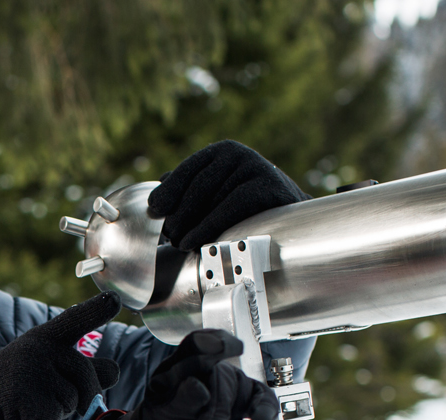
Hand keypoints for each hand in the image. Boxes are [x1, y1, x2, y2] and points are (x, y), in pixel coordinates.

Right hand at [0, 291, 121, 419]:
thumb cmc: (23, 380)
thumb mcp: (52, 367)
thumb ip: (85, 369)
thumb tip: (115, 370)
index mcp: (49, 336)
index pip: (75, 321)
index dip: (96, 310)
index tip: (115, 300)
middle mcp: (40, 348)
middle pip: (87, 379)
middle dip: (80, 397)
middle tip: (51, 395)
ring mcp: (31, 371)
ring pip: (72, 402)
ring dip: (58, 411)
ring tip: (32, 400)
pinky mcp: (24, 397)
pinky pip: (54, 417)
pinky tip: (22, 411)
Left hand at [82, 330, 278, 419]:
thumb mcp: (162, 416)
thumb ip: (180, 401)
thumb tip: (199, 387)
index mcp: (178, 365)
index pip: (196, 346)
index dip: (210, 345)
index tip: (218, 349)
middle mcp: (207, 368)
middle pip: (222, 375)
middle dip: (215, 411)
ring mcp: (229, 382)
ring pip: (243, 390)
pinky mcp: (247, 399)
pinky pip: (263, 398)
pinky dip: (264, 409)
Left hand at [148, 141, 308, 253]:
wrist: (291, 217)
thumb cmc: (246, 207)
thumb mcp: (217, 192)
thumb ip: (189, 189)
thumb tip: (155, 199)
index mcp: (222, 151)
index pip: (188, 169)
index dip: (168, 191)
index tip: (154, 209)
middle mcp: (238, 153)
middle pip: (197, 186)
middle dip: (178, 213)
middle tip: (167, 235)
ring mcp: (255, 167)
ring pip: (212, 198)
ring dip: (190, 224)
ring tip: (178, 242)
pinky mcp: (267, 186)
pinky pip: (229, 207)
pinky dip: (208, 226)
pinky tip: (193, 241)